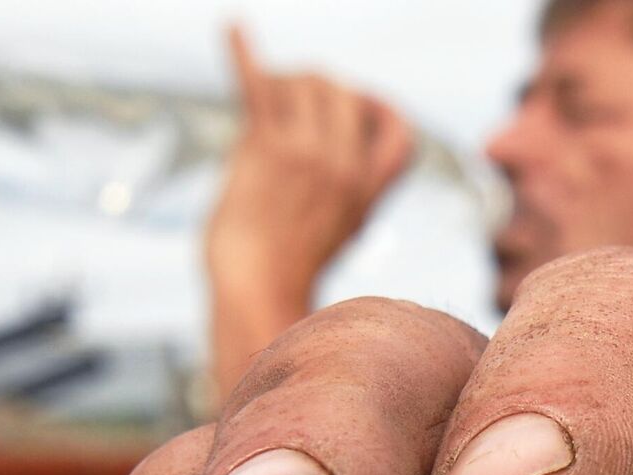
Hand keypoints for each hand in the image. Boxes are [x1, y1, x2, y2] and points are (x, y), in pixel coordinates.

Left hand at [204, 25, 413, 401]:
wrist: (256, 288)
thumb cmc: (286, 265)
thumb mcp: (335, 228)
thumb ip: (343, 186)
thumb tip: (333, 151)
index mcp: (367, 190)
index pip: (400, 134)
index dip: (379, 111)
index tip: (355, 109)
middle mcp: (346, 166)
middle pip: (343, 89)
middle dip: (315, 89)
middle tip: (287, 112)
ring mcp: (309, 153)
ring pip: (304, 79)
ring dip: (281, 83)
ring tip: (263, 108)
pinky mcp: (267, 146)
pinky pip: (259, 82)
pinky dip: (241, 52)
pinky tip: (232, 29)